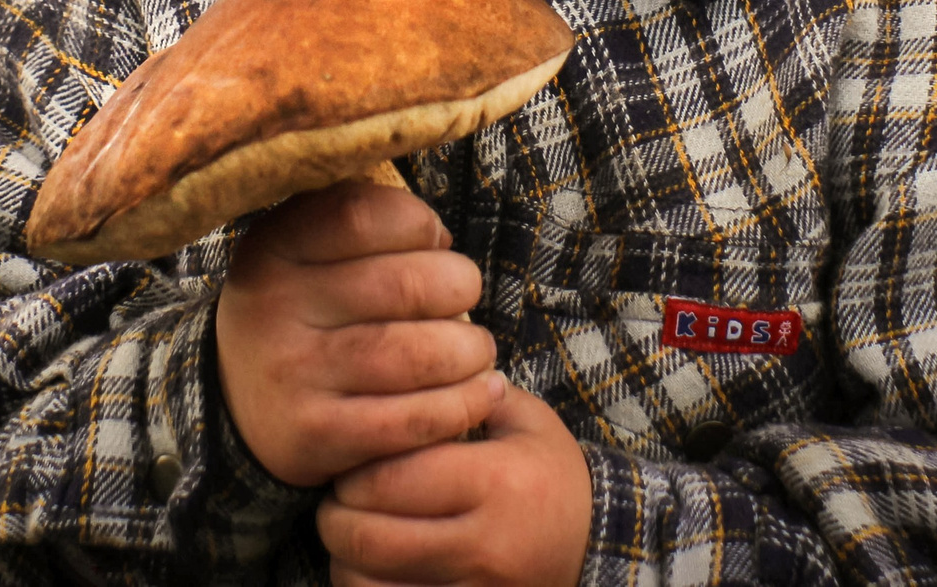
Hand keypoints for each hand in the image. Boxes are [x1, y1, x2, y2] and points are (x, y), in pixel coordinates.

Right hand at [216, 179, 503, 487]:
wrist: (239, 405)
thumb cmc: (306, 313)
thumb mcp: (306, 253)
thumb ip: (363, 223)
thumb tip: (439, 238)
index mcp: (273, 248)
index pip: (363, 216)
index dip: (419, 224)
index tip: (434, 242)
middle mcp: (274, 307)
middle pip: (405, 285)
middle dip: (460, 286)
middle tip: (465, 296)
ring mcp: (293, 375)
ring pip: (418, 355)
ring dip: (470, 351)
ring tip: (476, 350)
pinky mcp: (316, 436)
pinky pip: (415, 420)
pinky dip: (465, 403)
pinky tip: (483, 391)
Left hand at [316, 383, 591, 586]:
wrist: (598, 550)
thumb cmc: (552, 478)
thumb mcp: (528, 423)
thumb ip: (468, 393)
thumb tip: (407, 370)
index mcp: (496, 481)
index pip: (392, 478)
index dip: (355, 470)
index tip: (354, 460)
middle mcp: (484, 545)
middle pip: (369, 538)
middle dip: (337, 515)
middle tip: (340, 497)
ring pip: (368, 585)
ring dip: (345, 558)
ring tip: (355, 532)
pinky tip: (375, 567)